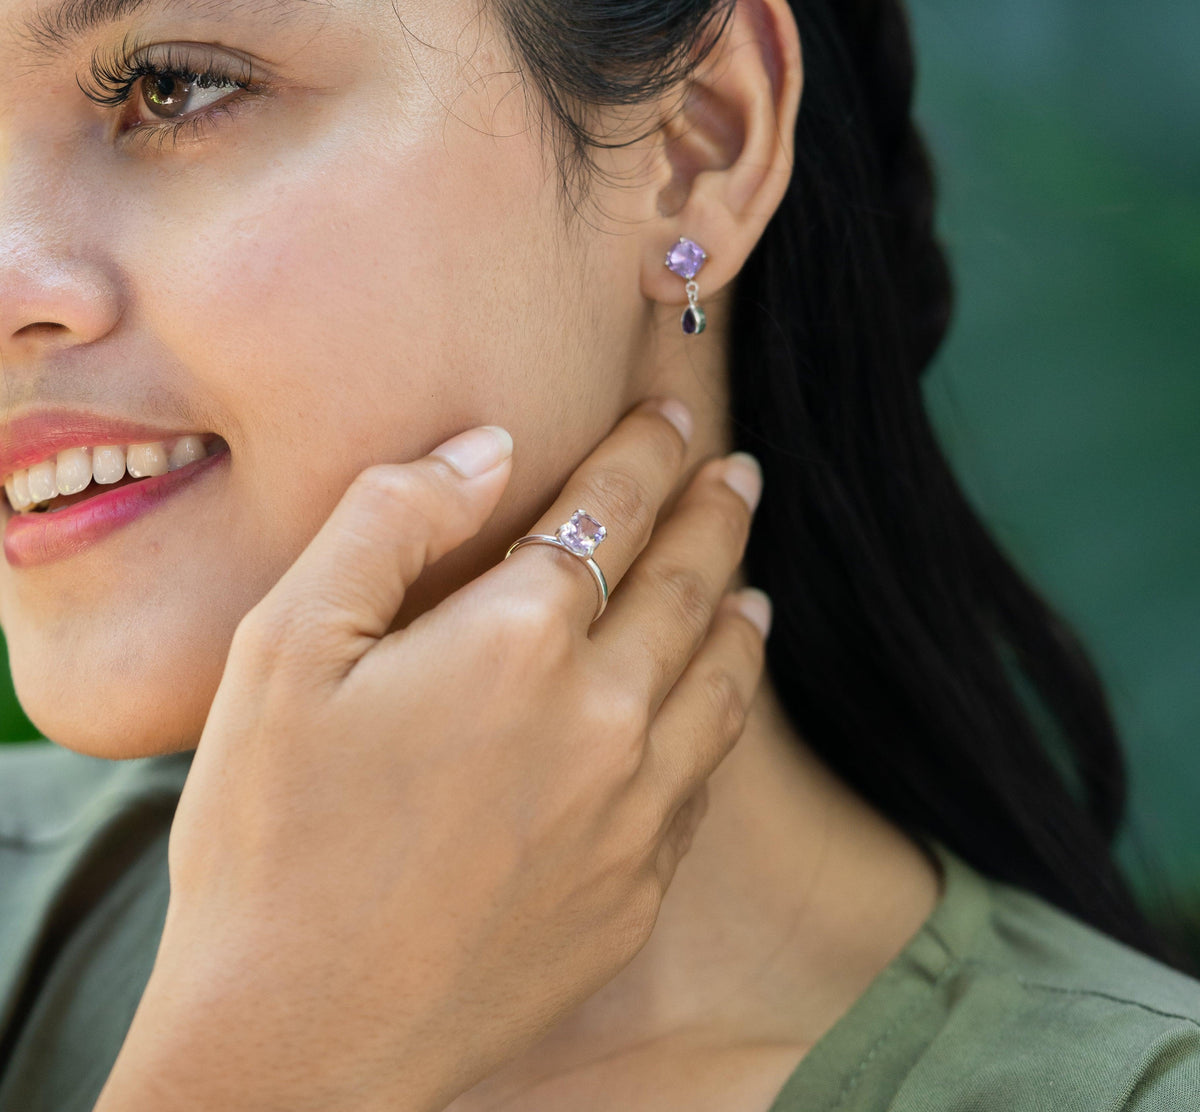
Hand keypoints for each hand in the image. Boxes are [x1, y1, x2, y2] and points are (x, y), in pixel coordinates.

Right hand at [97, 401, 768, 1111]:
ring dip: (738, 615)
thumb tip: (488, 449)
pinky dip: (720, 719)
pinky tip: (712, 705)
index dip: (646, 450)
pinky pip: (702, 781)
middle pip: (687, 584)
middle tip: (738, 472)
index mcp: (518, 638)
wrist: (297, 1046)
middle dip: (715, 513)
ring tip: (751, 582)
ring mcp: (630, 813)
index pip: (611, 510)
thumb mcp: (286, 646)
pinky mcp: (633, 893)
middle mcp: (601, 716)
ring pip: (718, 684)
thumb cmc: (271, 835)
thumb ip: (391, 520)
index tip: (673, 413)